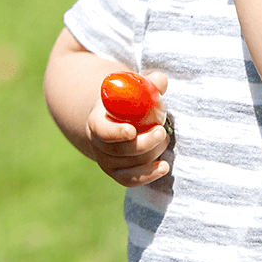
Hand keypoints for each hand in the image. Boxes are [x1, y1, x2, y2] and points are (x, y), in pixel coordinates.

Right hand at [86, 70, 170, 186]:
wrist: (118, 122)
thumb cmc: (127, 104)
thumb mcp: (134, 90)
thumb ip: (148, 84)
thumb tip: (160, 81)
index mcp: (97, 121)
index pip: (102, 131)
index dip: (115, 133)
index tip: (132, 131)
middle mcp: (98, 144)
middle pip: (120, 151)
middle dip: (144, 143)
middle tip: (161, 131)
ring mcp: (106, 162)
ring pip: (131, 164)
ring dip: (152, 153)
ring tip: (164, 138)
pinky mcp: (118, 174)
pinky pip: (132, 180)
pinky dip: (149, 175)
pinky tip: (164, 166)